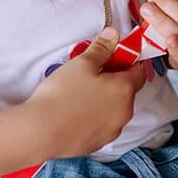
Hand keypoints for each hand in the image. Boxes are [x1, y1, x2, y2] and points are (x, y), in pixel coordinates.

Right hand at [25, 28, 146, 159]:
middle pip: (126, 92)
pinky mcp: (98, 143)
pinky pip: (102, 126)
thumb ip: (101, 48)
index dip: (128, 63)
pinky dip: (95, 118)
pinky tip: (76, 114)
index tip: (114, 59)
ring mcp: (113, 130)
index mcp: (125, 90)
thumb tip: (114, 34)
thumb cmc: (61, 95)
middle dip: (114, 82)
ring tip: (81, 95)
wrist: (39, 131)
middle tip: (92, 76)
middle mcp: (125, 111)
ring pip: (115, 110)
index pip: (138, 73)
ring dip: (105, 101)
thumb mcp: (82, 64)